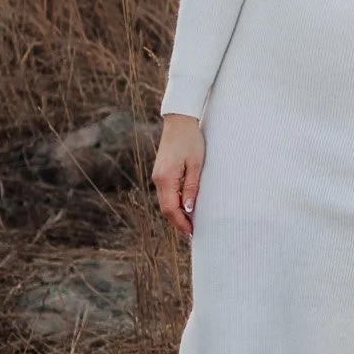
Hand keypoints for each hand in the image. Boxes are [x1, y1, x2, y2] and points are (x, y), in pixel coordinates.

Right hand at [152, 113, 205, 236]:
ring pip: (164, 202)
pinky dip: (173, 202)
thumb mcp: (195, 164)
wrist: (180, 121)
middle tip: (192, 231)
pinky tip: (185, 205)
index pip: (171, 209)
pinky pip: (165, 193)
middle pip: (165, 209)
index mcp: (166, 179)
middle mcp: (158, 180)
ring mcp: (157, 176)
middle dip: (177, 222)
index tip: (192, 232)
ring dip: (175, 213)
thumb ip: (191, 187)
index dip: (181, 223)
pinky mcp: (160, 172)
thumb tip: (188, 209)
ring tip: (190, 221)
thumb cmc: (191, 141)